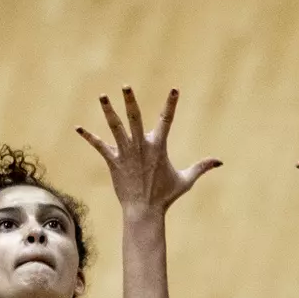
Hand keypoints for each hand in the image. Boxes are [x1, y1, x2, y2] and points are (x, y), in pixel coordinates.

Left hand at [78, 88, 221, 218]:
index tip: (174, 90)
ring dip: (108, 111)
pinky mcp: (113, 162)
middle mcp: (142, 146)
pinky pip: (100, 146)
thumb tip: (220, 162)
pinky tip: (78, 128)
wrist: (144, 211)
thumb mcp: (186, 180)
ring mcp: (126, 153)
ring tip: (102, 96)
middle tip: (126, 85)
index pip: (166, 120)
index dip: (171, 104)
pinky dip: (89, 137)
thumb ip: (201, 167)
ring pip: (116, 127)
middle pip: (135, 118)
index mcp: (159, 147)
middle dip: (130, 101)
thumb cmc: (165, 196)